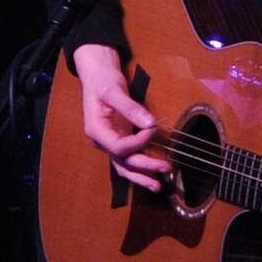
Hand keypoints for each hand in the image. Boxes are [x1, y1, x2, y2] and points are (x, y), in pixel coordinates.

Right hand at [70, 46, 169, 194]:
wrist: (97, 75)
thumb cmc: (102, 81)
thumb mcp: (114, 91)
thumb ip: (131, 108)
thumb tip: (151, 124)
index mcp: (96, 130)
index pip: (119, 146)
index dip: (138, 142)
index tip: (153, 129)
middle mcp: (101, 141)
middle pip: (123, 161)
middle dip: (145, 167)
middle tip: (166, 168)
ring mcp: (109, 142)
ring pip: (124, 166)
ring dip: (141, 176)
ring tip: (158, 186)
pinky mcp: (118, 139)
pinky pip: (128, 159)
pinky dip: (140, 169)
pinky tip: (153, 176)